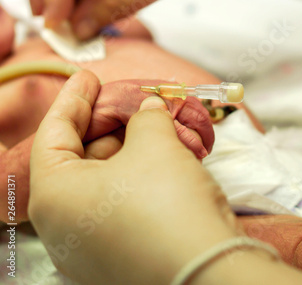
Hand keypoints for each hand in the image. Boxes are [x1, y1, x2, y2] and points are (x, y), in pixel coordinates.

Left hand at [29, 70, 239, 283]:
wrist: (208, 269)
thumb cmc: (168, 202)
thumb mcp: (155, 144)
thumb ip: (146, 117)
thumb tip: (149, 109)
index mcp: (55, 196)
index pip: (53, 135)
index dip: (73, 99)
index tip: (88, 76)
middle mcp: (65, 226)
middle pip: (81, 159)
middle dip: (111, 125)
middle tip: (135, 101)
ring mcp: (92, 246)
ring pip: (105, 183)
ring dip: (131, 151)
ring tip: (159, 127)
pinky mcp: (120, 255)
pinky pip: (120, 205)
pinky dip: (138, 177)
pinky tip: (164, 158)